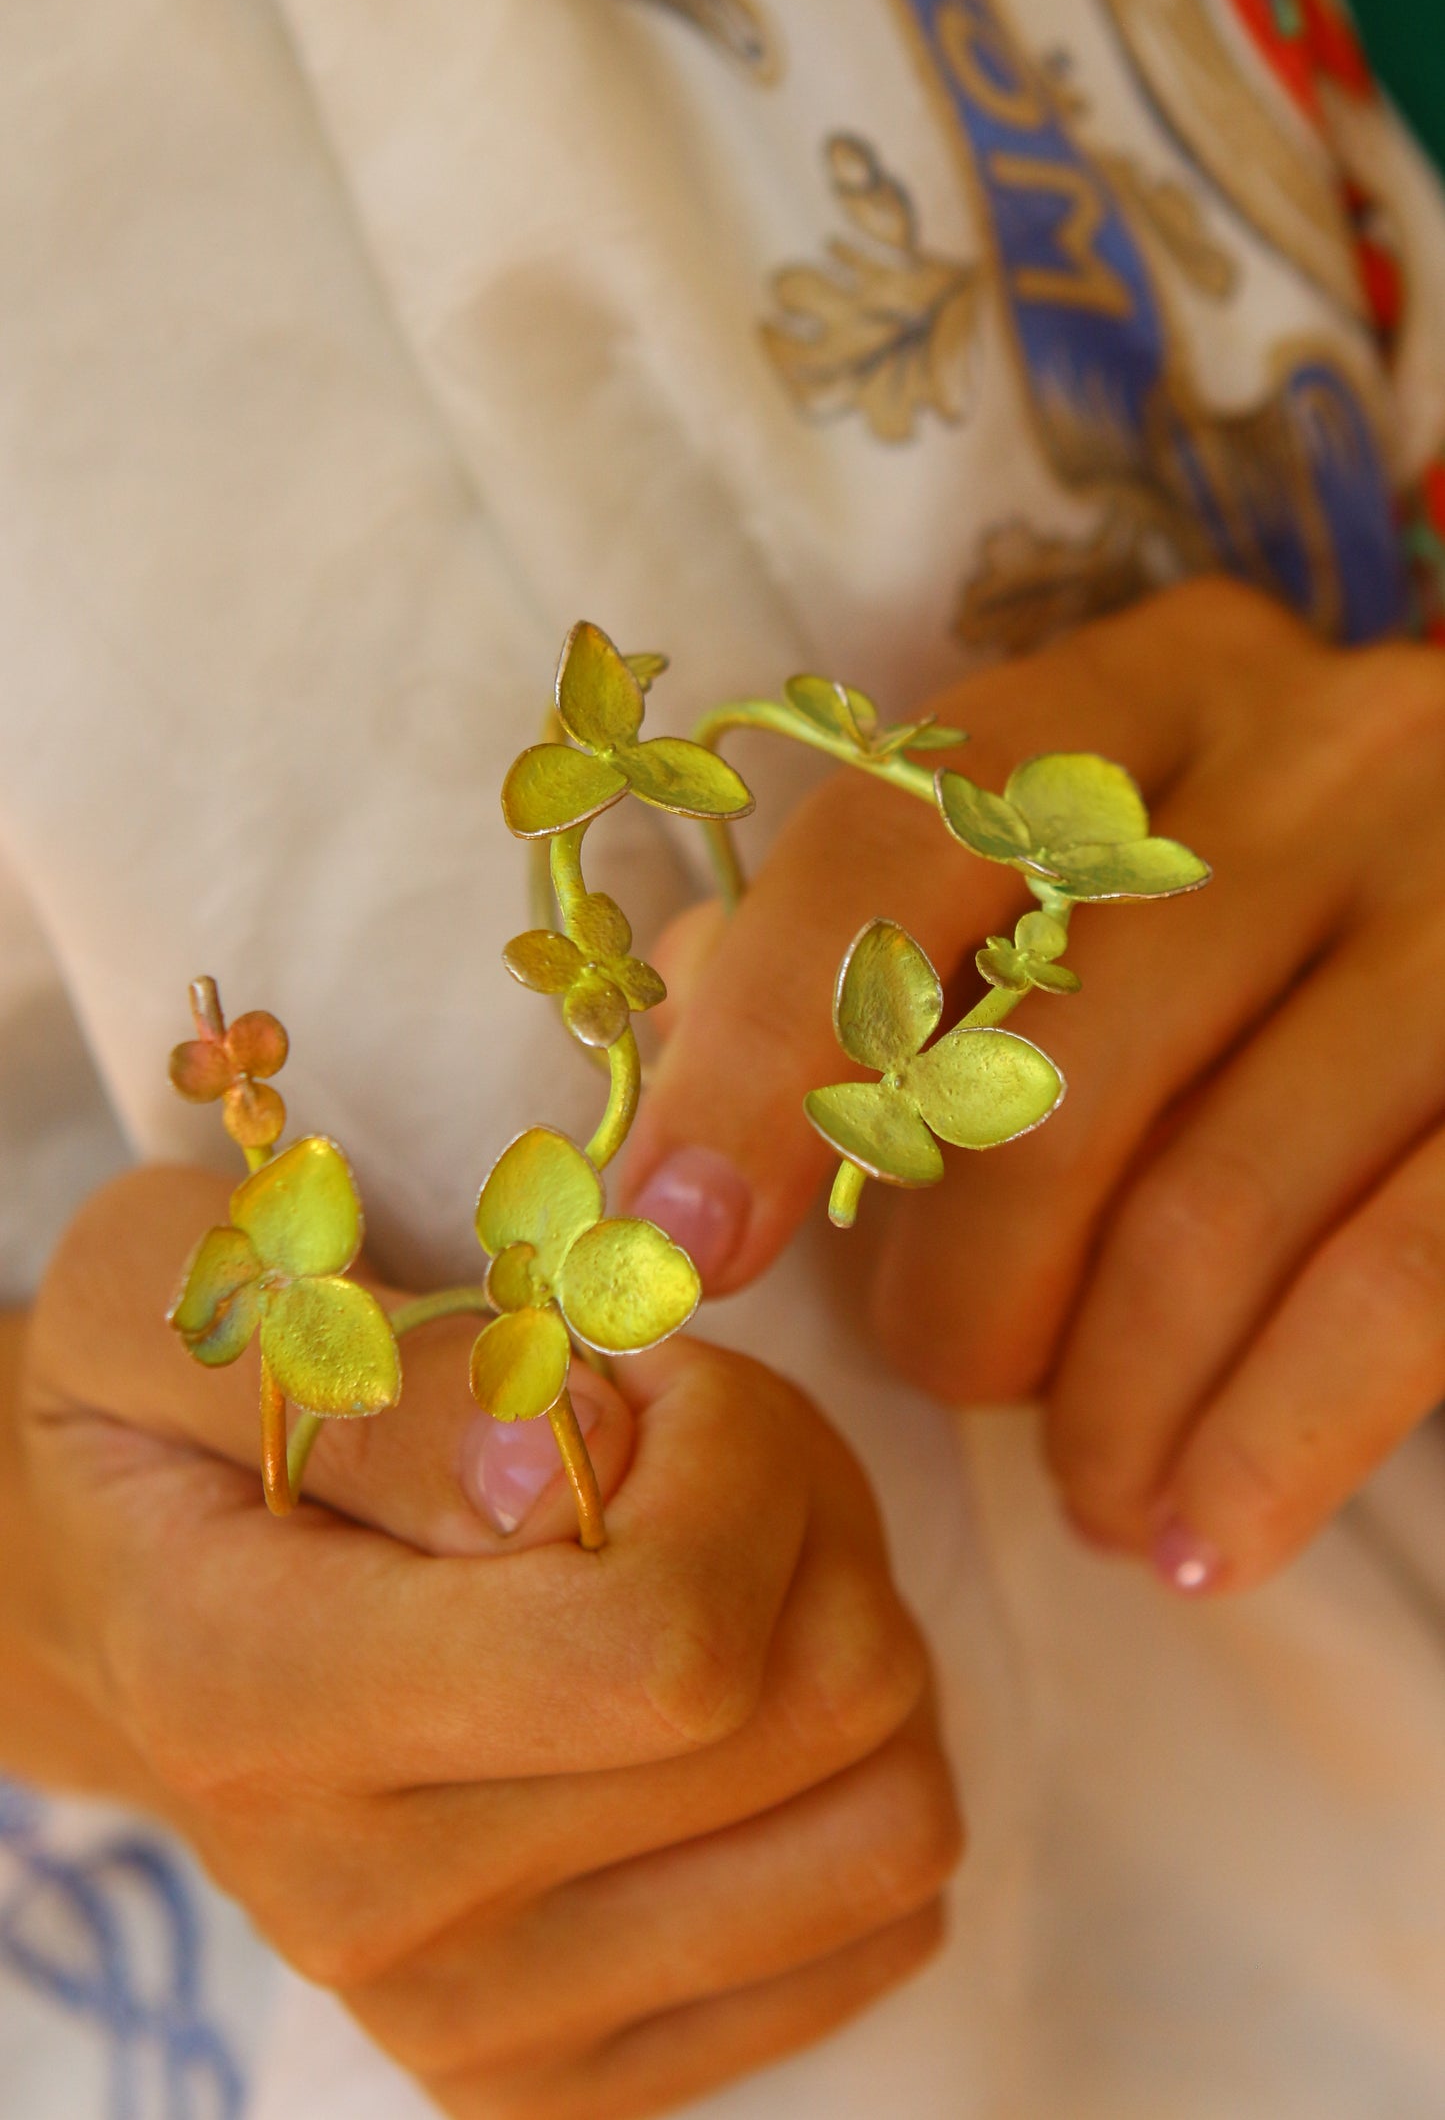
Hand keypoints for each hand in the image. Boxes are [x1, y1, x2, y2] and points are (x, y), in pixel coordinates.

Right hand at [13, 1165, 959, 2119]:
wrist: (123, 1620)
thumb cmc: (173, 1428)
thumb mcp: (201, 1303)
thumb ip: (379, 1373)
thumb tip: (568, 1465)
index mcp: (260, 1700)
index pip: (662, 1644)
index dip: (733, 1462)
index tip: (644, 1382)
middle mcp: (370, 1910)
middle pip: (817, 1707)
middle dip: (805, 1510)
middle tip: (685, 1441)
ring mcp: (480, 2017)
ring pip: (888, 1812)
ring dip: (848, 1626)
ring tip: (709, 1543)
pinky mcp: (578, 2066)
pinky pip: (879, 1912)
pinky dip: (851, 1758)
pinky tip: (722, 1669)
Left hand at [625, 578, 1444, 1595]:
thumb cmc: (1271, 917)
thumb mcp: (1095, 859)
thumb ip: (886, 924)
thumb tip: (681, 1018)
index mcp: (1144, 693)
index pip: (893, 850)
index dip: (758, 1056)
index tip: (681, 1245)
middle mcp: (1317, 757)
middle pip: (1049, 1068)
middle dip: (959, 1288)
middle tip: (953, 1373)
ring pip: (1211, 1205)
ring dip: (1108, 1402)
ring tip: (1090, 1493)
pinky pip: (1390, 1287)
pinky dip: (1268, 1442)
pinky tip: (1200, 1536)